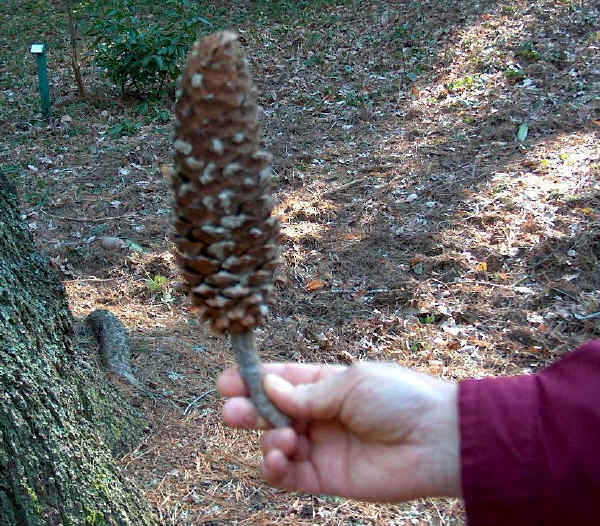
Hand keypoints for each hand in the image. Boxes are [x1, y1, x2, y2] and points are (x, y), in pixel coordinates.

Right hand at [217, 362, 460, 501]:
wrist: (437, 440)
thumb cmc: (399, 399)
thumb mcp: (350, 384)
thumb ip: (307, 393)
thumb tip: (269, 387)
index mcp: (326, 385)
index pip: (282, 381)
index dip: (253, 380)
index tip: (226, 382)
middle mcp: (319, 414)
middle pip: (271, 413)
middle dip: (248, 411)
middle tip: (232, 413)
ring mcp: (321, 446)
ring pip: (276, 444)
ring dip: (268, 440)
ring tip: (283, 438)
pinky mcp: (326, 477)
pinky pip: (289, 476)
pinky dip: (274, 468)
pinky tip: (277, 458)